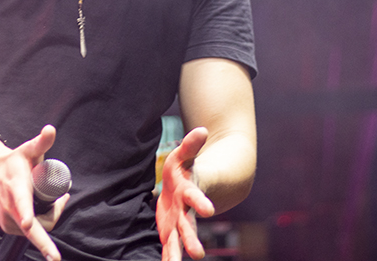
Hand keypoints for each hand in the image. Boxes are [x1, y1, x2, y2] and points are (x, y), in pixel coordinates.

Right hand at [0, 125, 68, 260]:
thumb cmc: (13, 161)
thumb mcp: (28, 150)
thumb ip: (42, 141)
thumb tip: (51, 129)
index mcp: (15, 188)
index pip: (21, 204)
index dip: (26, 215)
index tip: (28, 224)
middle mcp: (9, 208)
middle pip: (33, 229)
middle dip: (49, 231)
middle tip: (63, 209)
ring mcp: (7, 220)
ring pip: (36, 231)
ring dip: (51, 217)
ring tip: (58, 200)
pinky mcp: (7, 227)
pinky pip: (30, 233)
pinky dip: (42, 225)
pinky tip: (49, 211)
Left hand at [156, 127, 214, 260]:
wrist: (193, 186)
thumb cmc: (186, 168)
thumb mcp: (185, 155)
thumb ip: (191, 145)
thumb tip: (202, 129)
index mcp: (190, 191)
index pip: (196, 197)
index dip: (201, 202)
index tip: (209, 211)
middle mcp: (186, 210)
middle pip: (190, 226)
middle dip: (193, 239)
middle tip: (198, 254)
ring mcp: (179, 221)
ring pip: (179, 240)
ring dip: (179, 253)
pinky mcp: (170, 229)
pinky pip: (169, 245)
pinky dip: (168, 257)